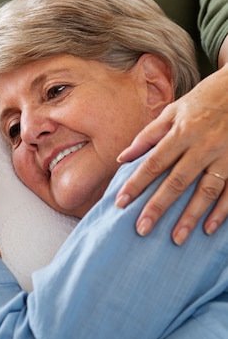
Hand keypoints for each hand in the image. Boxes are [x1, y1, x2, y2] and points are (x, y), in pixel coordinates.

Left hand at [115, 65, 227, 243]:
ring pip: (205, 191)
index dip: (136, 184)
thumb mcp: (173, 110)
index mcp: (182, 131)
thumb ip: (148, 135)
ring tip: (176, 238)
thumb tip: (123, 157)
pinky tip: (209, 229)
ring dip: (191, 216)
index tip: (121, 203)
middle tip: (142, 229)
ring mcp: (224, 156)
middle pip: (177, 181)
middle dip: (158, 207)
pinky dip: (222, 212)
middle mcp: (202, 145)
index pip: (153, 163)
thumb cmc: (203, 100)